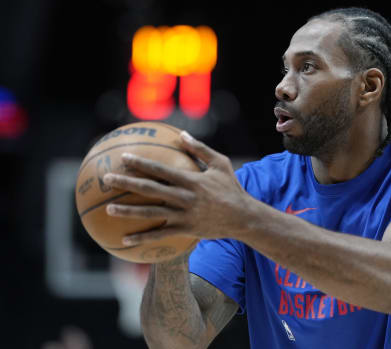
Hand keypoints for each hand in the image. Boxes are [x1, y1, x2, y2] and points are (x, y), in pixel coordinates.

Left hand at [103, 131, 250, 245]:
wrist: (243, 217)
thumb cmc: (231, 187)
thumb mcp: (221, 163)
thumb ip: (200, 149)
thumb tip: (182, 134)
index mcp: (191, 180)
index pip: (161, 169)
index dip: (141, 162)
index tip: (123, 157)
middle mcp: (185, 197)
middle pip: (150, 189)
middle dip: (127, 183)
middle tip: (107, 179)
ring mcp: (184, 215)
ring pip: (151, 213)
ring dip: (128, 211)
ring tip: (108, 208)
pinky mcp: (185, 230)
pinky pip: (160, 235)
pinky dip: (142, 238)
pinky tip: (125, 239)